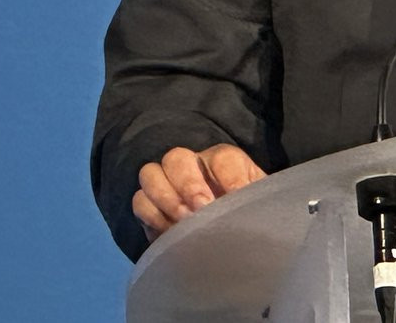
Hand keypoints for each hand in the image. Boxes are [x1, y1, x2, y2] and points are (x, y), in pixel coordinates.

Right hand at [132, 143, 266, 242]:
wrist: (222, 237)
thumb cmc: (243, 216)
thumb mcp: (256, 208)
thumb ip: (254, 204)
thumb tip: (252, 208)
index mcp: (224, 162)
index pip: (223, 158)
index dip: (230, 177)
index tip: (236, 198)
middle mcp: (192, 166)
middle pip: (177, 158)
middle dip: (188, 183)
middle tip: (201, 209)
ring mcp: (166, 183)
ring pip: (150, 173)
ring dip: (165, 198)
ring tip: (183, 222)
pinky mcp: (150, 206)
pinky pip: (140, 201)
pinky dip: (152, 216)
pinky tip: (169, 232)